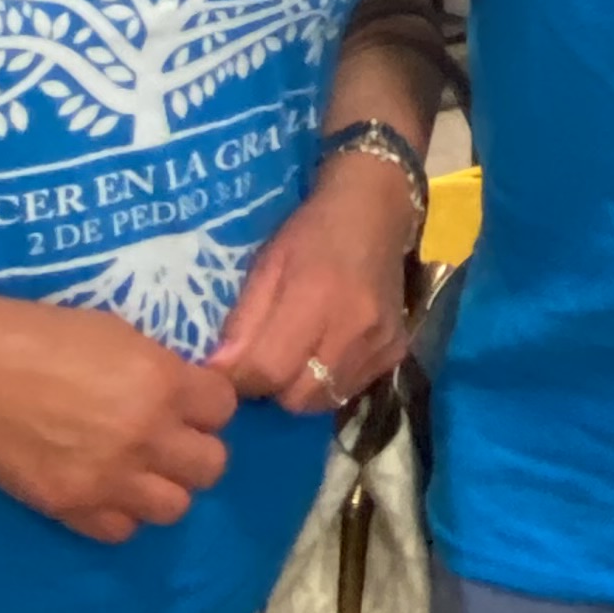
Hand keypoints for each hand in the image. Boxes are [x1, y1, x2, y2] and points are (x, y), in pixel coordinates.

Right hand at [0, 306, 235, 541]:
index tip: (190, 402)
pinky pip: (121, 530)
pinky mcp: (72, 507)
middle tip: (169, 440)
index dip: (208, 405)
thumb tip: (184, 392)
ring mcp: (110, 478)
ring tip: (137, 470)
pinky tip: (102, 489)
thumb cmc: (41, 335)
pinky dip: (118, 513)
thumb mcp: (117, 333)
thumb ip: (159, 369)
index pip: (224, 409)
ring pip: (174, 507)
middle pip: (212, 467)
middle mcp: (146, 436)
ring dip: (162, 488)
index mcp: (162, 382)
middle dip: (196, 451)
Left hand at [207, 161, 416, 414]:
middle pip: (296, 397)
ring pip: (323, 400)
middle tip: (264, 360)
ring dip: (300, 388)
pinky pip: (350, 390)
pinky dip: (330, 381)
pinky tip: (327, 350)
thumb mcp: (266, 265)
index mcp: (315, 296)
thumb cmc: (311, 232)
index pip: (268, 371)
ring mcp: (380, 343)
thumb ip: (242, 322)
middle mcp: (354, 327)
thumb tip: (218, 373)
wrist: (374, 212)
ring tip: (295, 355)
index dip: (240, 378)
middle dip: (272, 387)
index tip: (230, 368)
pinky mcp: (396, 352)